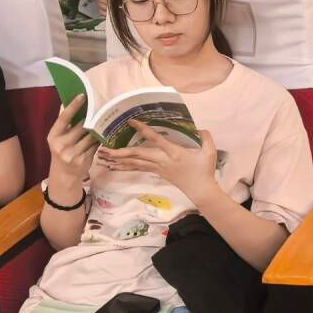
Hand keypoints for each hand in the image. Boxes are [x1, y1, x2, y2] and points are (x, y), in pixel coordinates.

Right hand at [47, 95, 99, 185]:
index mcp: (53, 136)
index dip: (74, 106)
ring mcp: (73, 154)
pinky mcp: (84, 160)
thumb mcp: (58, 139)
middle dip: (92, 117)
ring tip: (104, 121)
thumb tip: (72, 102)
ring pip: (91, 135)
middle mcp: (61, 145)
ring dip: (98, 129)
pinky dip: (100, 139)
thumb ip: (66, 124)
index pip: (64, 118)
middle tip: (100, 107)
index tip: (83, 95)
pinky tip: (103, 134)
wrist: (64, 175)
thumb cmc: (62, 151)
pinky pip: (96, 145)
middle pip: (82, 126)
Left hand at [97, 120, 218, 200]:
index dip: (143, 130)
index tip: (131, 122)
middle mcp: (162, 160)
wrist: (200, 190)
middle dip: (120, 152)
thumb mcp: (209, 151)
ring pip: (135, 163)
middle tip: (104, 149)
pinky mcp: (157, 172)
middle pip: (138, 155)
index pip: (155, 139)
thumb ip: (205, 137)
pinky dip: (125, 167)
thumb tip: (199, 129)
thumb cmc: (204, 170)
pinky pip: (138, 168)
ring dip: (118, 160)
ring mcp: (158, 168)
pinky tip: (115, 166)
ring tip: (103, 157)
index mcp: (173, 153)